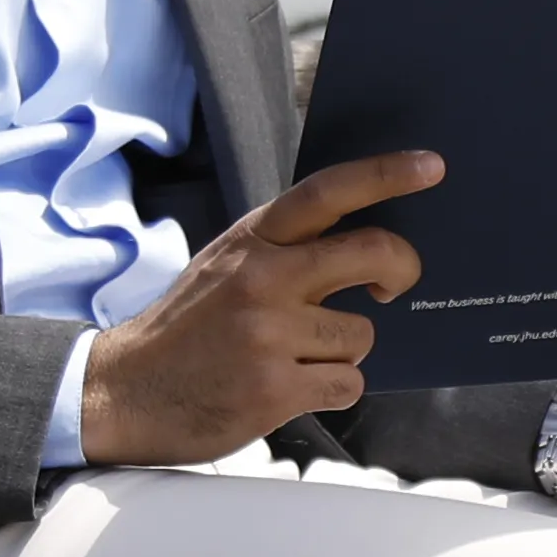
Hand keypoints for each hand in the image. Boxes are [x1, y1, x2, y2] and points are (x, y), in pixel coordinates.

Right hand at [75, 151, 438, 465]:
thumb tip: (359, 245)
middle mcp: (263, 278)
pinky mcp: (276, 387)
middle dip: (401, 268)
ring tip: (297, 356)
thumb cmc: (185, 329)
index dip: (384, 174)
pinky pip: (347, 383)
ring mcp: (270, 333)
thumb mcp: (223, 265)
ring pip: (361, 333)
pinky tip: (293, 386)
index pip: (328, 192)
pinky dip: (331, 389)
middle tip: (393, 285)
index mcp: (252, 240)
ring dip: (342, 350)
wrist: (125, 391)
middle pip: (372, 253)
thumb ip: (281, 250)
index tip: (431, 166)